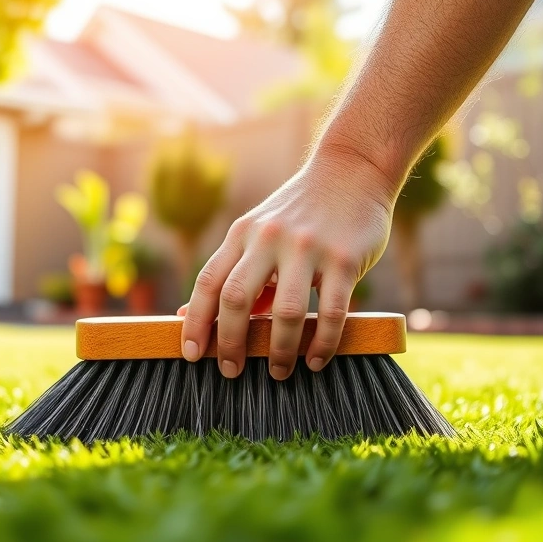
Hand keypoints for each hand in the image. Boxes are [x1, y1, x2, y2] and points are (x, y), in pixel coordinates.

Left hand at [178, 154, 395, 380]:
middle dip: (229, 342)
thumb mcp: (259, 232)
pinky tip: (316, 360)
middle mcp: (269, 239)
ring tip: (277, 372)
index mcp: (243, 234)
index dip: (194, 322)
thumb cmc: (301, 211)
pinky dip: (322, 343)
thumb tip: (188, 315)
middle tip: (230, 371)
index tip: (190, 354)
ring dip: (278, 350)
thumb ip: (232, 271)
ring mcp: (307, 248)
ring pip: (285, 311)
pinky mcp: (344, 258)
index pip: (208, 282)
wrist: (354, 169)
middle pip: (236, 297)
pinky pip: (330, 311)